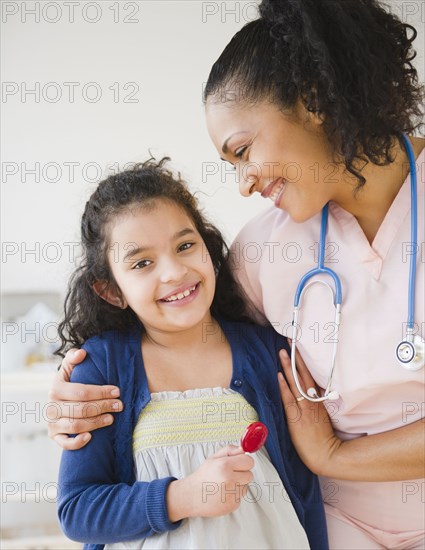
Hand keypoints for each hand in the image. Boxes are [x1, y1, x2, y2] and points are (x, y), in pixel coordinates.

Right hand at [46, 348, 122, 449]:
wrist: (60, 400)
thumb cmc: (70, 381)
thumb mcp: (70, 367)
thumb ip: (74, 357)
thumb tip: (82, 353)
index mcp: (55, 388)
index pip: (81, 392)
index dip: (101, 392)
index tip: (117, 391)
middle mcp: (51, 407)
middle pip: (81, 409)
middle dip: (103, 407)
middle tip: (119, 405)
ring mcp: (52, 423)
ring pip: (75, 425)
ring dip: (96, 423)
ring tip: (111, 418)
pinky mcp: (54, 436)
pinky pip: (65, 443)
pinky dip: (77, 442)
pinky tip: (90, 437)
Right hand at [166, 445, 253, 520]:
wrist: (191, 496)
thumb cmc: (203, 475)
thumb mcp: (213, 458)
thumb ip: (230, 450)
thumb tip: (244, 450)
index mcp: (225, 465)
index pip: (249, 462)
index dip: (244, 462)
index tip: (239, 464)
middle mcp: (229, 480)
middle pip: (250, 475)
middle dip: (242, 474)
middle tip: (228, 475)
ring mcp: (231, 494)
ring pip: (246, 486)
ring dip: (238, 485)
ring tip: (224, 485)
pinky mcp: (232, 505)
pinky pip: (240, 497)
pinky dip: (234, 495)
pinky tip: (222, 494)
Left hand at [278, 346, 342, 475]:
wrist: (328, 455)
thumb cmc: (325, 439)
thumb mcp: (324, 416)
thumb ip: (317, 403)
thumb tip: (311, 391)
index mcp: (319, 400)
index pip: (311, 375)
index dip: (304, 361)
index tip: (298, 347)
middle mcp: (312, 400)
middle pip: (304, 374)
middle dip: (296, 357)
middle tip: (290, 342)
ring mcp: (305, 408)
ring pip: (296, 382)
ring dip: (288, 366)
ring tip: (282, 352)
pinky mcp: (297, 417)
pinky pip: (289, 398)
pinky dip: (284, 386)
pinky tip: (279, 375)